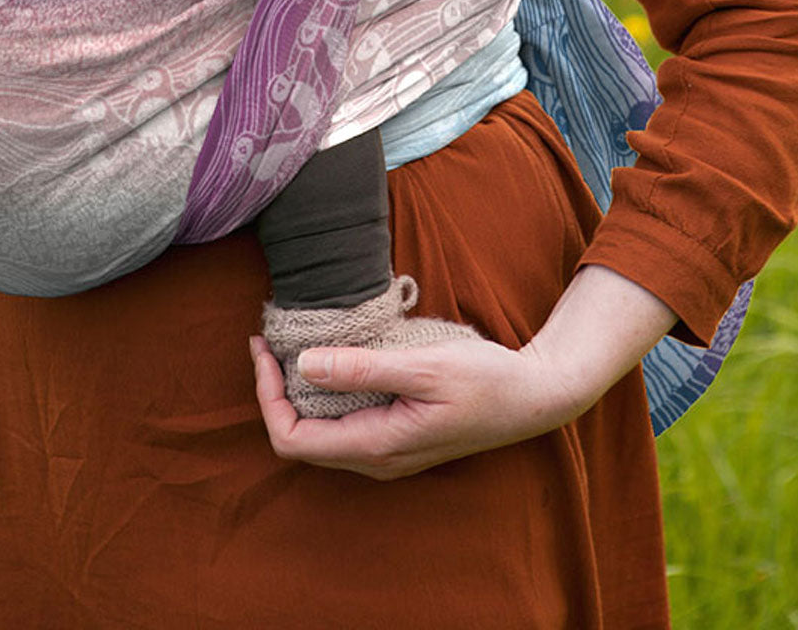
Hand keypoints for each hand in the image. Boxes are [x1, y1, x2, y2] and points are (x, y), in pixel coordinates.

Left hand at [250, 265, 675, 480]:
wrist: (533, 397)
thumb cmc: (485, 380)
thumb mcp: (423, 366)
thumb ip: (363, 369)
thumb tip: (304, 363)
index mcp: (377, 445)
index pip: (292, 439)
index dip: (266, 396)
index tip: (263, 348)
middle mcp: (376, 458)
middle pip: (299, 438)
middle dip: (274, 391)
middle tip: (268, 339)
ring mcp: (387, 450)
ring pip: (320, 431)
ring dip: (298, 391)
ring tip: (291, 342)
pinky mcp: (397, 435)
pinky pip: (343, 421)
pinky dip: (324, 391)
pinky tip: (330, 356)